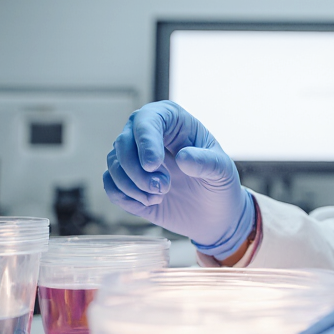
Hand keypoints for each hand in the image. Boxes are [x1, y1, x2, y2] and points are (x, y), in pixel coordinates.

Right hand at [102, 101, 253, 258]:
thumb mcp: (222, 172)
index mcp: (173, 122)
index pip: (147, 119)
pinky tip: (149, 203)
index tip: (153, 164)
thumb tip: (182, 157)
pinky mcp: (129, 183)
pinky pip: (111, 185)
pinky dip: (126, 197)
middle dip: (137, 170)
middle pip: (122, 143)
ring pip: (114, 164)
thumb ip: (207, 163)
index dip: (145, 141)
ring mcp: (137, 159)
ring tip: (160, 196)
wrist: (214, 214)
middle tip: (164, 187)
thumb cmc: (219, 185)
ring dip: (132, 185)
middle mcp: (150, 136)